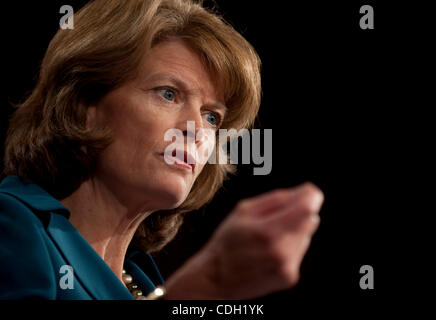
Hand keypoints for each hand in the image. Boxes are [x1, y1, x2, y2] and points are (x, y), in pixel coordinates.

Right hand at [165, 182, 323, 298]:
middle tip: (277, 215)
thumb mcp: (243, 210)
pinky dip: (289, 247)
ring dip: (293, 230)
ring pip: (305, 236)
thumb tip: (305, 192)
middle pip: (310, 220)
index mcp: (268, 232)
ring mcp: (288, 267)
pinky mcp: (290, 277)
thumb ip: (276, 199)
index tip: (307, 191)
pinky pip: (298, 252)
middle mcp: (282, 252)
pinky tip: (269, 251)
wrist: (217, 279)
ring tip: (268, 237)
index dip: (310, 196)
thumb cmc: (227, 241)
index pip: (307, 208)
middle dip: (299, 212)